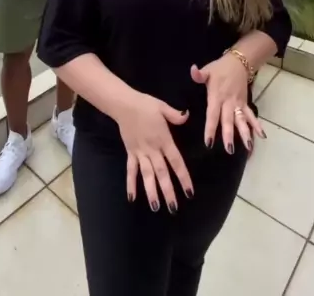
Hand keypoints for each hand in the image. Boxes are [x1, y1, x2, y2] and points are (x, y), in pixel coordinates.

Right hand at [115, 93, 192, 211]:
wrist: (124, 104)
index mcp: (163, 139)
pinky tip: (132, 197)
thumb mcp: (163, 107)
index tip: (189, 191)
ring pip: (147, 175)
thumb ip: (175, 115)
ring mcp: (140, 153)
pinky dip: (131, 183)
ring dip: (151, 191)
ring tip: (155, 207)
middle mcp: (153, 149)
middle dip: (168, 191)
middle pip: (162, 173)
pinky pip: (131, 170)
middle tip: (173, 208)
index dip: (183, 177)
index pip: (176, 161)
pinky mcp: (130, 153)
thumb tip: (187, 116)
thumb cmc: (145, 105)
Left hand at [191, 53, 264, 153]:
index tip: (209, 142)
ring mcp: (238, 103)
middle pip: (228, 120)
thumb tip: (192, 70)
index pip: (213, 114)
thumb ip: (199, 74)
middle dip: (229, 135)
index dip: (211, 128)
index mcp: (217, 96)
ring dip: (245, 133)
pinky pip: (251, 115)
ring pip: (242, 120)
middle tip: (229, 150)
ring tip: (248, 147)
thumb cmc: (219, 69)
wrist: (239, 62)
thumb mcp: (208, 70)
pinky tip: (262, 136)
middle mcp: (228, 102)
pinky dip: (257, 125)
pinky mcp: (245, 103)